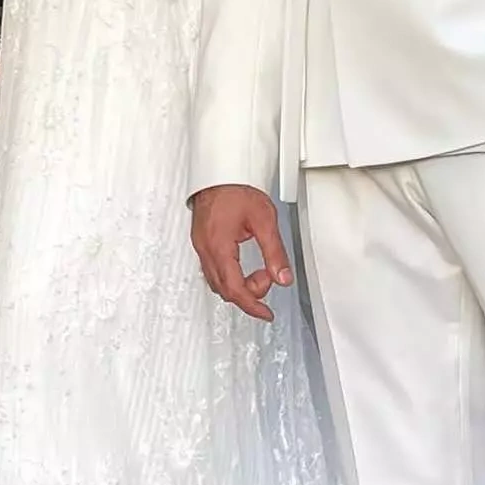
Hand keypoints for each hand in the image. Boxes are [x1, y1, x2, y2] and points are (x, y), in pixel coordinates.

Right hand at [190, 184, 293, 322]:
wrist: (220, 170)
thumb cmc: (237, 188)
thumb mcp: (264, 219)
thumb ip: (274, 252)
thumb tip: (283, 277)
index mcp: (219, 246)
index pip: (234, 288)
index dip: (252, 306)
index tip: (265, 313)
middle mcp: (206, 249)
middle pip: (224, 289)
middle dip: (249, 293)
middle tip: (268, 280)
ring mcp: (201, 245)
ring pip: (217, 281)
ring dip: (239, 285)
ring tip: (259, 273)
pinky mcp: (201, 240)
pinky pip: (212, 269)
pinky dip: (229, 276)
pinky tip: (242, 268)